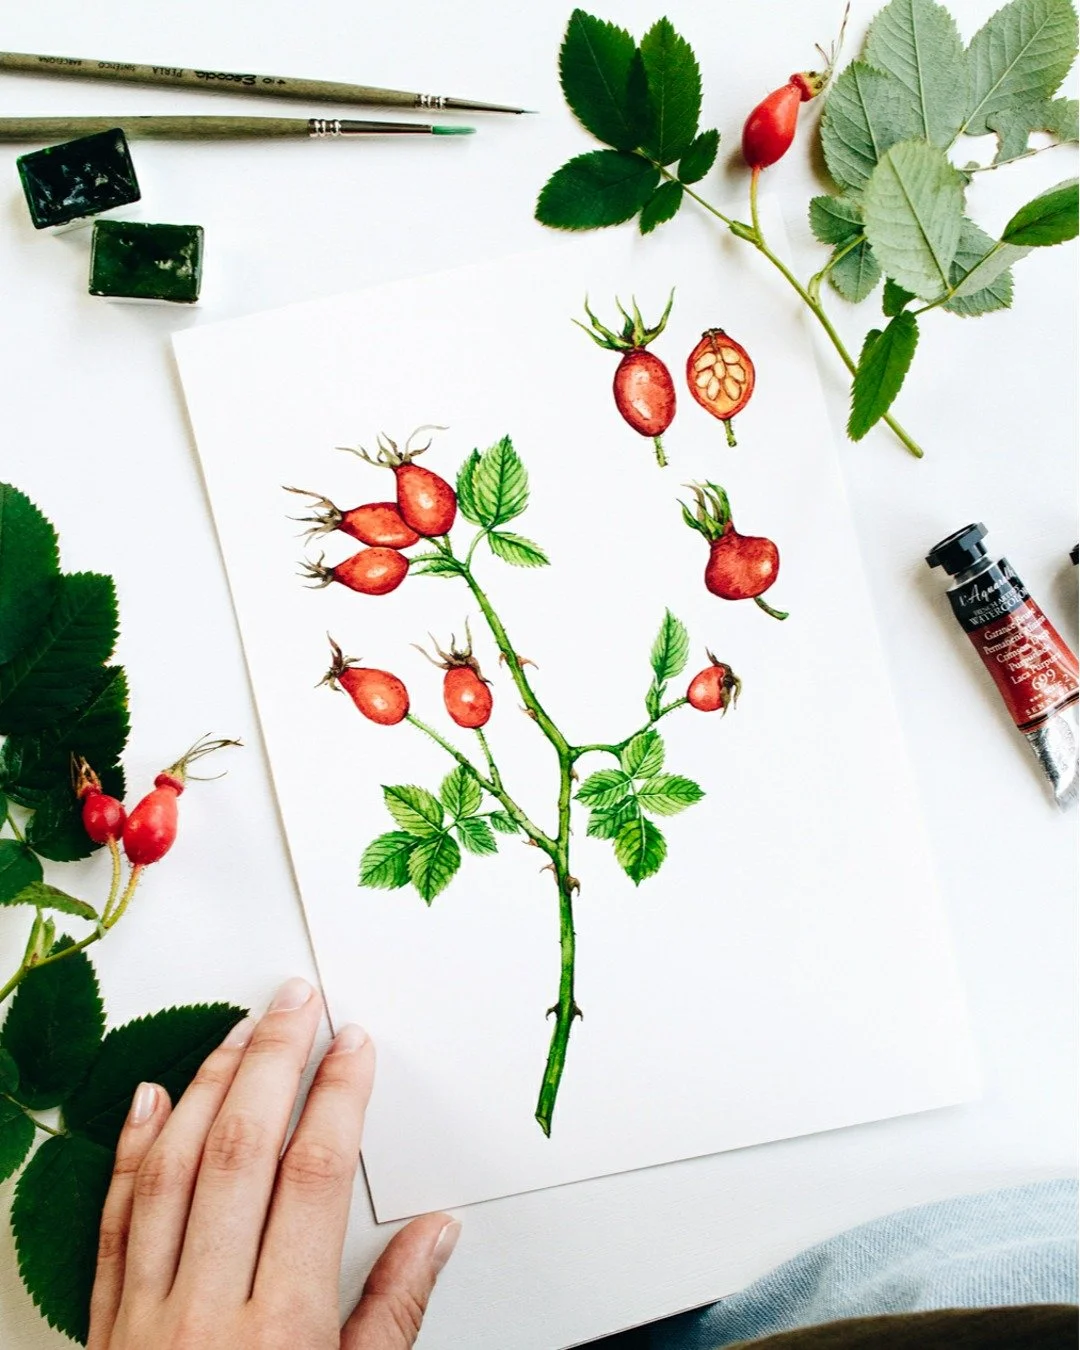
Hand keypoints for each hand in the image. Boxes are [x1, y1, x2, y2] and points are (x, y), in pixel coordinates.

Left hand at [88, 977, 459, 1348]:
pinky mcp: (106, 1325)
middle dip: (274, 1061)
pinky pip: (114, 1221)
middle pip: (241, 1151)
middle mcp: (206, 1310)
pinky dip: (132, 1151)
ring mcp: (147, 1314)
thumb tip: (436, 1231)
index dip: (338, 1098)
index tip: (356, 1047)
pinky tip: (154, 1097)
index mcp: (279, 1331)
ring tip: (240, 1029)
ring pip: (174, 1169)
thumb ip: (394, 1316)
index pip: (312, 1178)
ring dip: (210, 1086)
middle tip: (298, 1002)